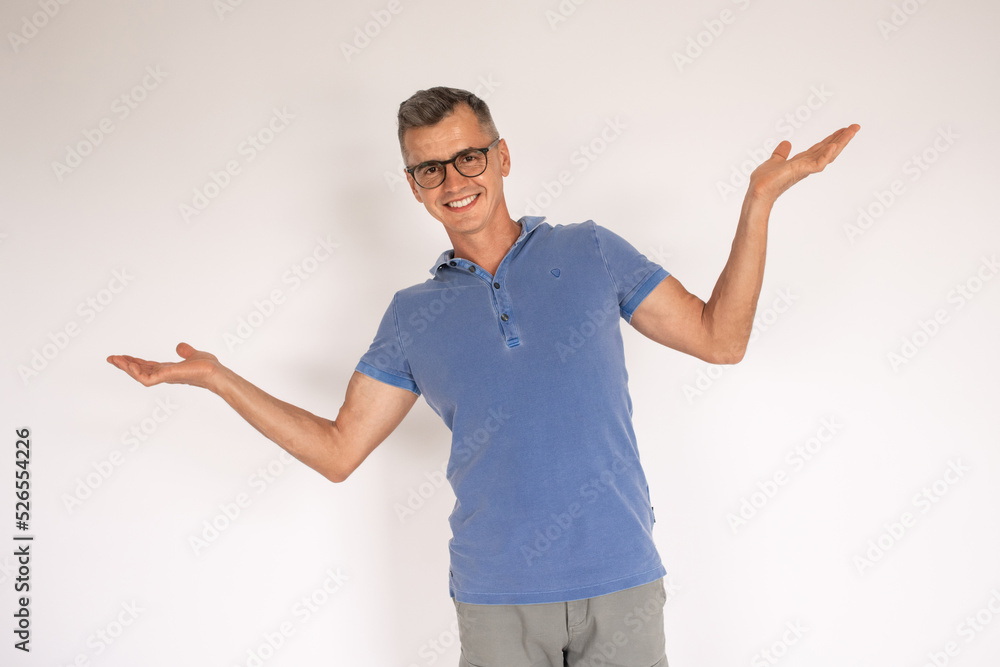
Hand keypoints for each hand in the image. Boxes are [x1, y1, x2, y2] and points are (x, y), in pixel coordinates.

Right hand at [107, 342, 221, 389]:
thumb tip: (179, 346)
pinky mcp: (167, 377)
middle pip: (139, 370)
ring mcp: (164, 377)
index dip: (134, 362)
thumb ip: (185, 351)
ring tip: (115, 360)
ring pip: (139, 375)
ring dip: (126, 368)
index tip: (122, 357)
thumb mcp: (193, 355)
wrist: (215, 373)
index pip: (146, 366)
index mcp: (167, 369)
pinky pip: (146, 379)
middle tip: (111, 358)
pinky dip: (136, 373)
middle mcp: (164, 375)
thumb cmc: (208, 367)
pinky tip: (128, 365)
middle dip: (124, 365)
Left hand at [748, 124, 859, 203]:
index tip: (843, 129)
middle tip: (855, 127)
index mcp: (802, 161)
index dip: (832, 138)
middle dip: (842, 138)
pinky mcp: (800, 172)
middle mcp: (807, 165)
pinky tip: (833, 146)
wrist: (757, 192)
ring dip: (841, 143)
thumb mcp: (774, 161)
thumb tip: (786, 143)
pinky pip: (817, 164)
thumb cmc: (764, 181)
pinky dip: (826, 155)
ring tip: (851, 131)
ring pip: (828, 154)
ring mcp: (805, 169)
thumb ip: (781, 153)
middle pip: (829, 149)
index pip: (821, 148)